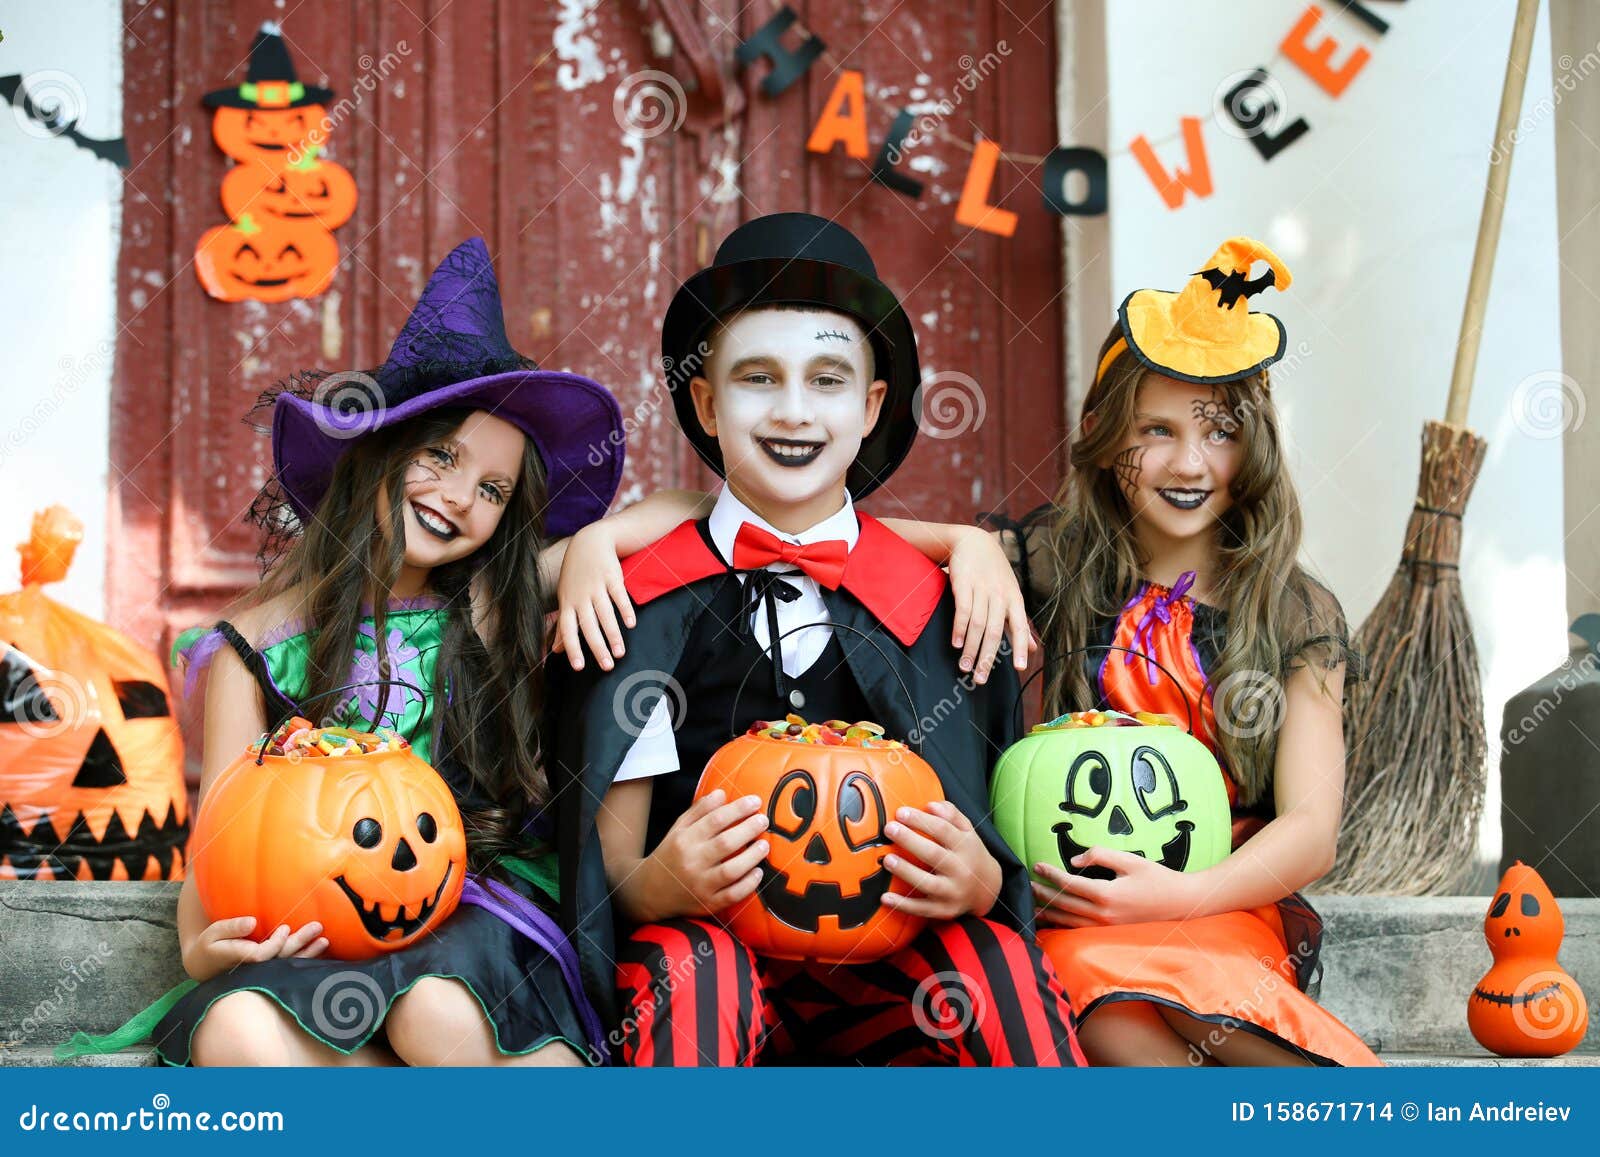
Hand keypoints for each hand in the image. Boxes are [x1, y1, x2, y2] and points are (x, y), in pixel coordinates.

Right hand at [181, 916, 327, 982]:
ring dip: (308, 953)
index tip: (285, 928)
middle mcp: (255, 971)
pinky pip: (290, 968)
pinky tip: (320, 951)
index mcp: (241, 961)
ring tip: (325, 940)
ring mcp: (264, 974)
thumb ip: (232, 927)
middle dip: (300, 944)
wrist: (206, 968)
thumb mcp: (214, 934)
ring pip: (288, 965)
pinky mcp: (270, 973)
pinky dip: (305, 959)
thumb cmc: (210, 946)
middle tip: (317, 926)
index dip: (276, 943)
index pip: (262, 956)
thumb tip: (252, 921)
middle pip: (281, 960)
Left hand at [553, 522, 635, 670]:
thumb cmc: (576, 575)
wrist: (588, 542)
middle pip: (588, 626)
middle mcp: (580, 596)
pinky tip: (631, 624)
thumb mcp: (566, 598)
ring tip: (620, 653)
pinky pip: (618, 596)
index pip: (568, 629)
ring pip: (604, 614)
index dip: (572, 648)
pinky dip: (625, 610)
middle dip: (597, 648)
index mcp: (568, 603)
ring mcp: (595, 586)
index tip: (579, 667)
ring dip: (613, 635)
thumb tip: (556, 651)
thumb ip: (563, 626)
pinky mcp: (611, 577)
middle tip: (607, 667)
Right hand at [641, 789, 769, 919]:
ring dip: (752, 856)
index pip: (715, 820)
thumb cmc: (670, 855)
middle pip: (725, 843)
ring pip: (731, 870)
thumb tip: (722, 794)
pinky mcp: (708, 904)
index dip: (738, 809)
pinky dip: (748, 884)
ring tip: (764, 845)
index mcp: (684, 840)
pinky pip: (732, 895)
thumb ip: (700, 811)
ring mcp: (701, 885)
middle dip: (749, 829)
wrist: (649, 892)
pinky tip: (757, 872)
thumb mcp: (678, 829)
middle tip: (763, 820)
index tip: (755, 801)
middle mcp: (692, 862)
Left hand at [880, 800, 1000, 919]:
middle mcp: (960, 870)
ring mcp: (952, 892)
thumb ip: (952, 815)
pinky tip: (885, 898)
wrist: (988, 889)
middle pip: (933, 854)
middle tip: (890, 829)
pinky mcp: (944, 910)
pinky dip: (903, 905)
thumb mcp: (968, 831)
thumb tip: (931, 805)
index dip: (921, 820)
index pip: (943, 830)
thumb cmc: (970, 854)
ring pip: (927, 883)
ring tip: (887, 859)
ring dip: (906, 871)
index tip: (901, 813)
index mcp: (966, 846)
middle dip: (910, 840)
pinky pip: (922, 909)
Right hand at [948, 527, 1032, 682]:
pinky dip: (959, 628)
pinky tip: (956, 644)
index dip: (1020, 647)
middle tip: (980, 679)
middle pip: (995, 631)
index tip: (1018, 668)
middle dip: (988, 657)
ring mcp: (982, 589)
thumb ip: (1018, 623)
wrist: (974, 542)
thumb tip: (1032, 649)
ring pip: (978, 624)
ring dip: (971, 648)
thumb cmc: (994, 573)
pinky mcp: (964, 583)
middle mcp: (1000, 595)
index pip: (1020, 627)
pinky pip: (963, 610)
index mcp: (1014, 599)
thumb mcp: (1011, 595)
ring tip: (965, 667)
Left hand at [1031, 848, 1197, 927]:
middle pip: (1063, 905)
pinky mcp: (1110, 933)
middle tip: (1027, 883)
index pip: (1069, 885)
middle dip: (1043, 894)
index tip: (1037, 865)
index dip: (1050, 874)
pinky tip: (1052, 922)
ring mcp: (1106, 928)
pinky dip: (1062, 926)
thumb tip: (1075, 859)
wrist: (1182, 904)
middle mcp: (1103, 915)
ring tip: (1031, 905)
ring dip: (1048, 913)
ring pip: (1068, 922)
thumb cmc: (1158, 879)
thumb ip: (1101, 855)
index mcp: (1107, 895)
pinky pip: (1080, 931)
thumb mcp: (1130, 860)